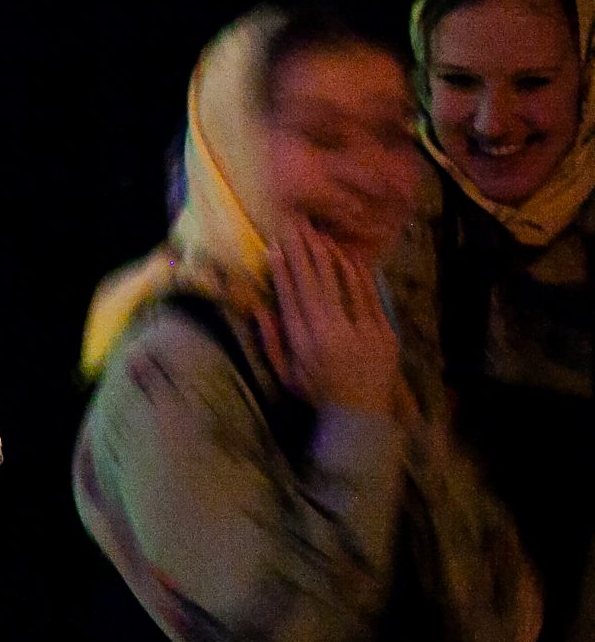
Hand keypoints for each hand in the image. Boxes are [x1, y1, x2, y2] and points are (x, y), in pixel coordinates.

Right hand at [257, 226, 400, 415]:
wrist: (359, 415)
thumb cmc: (316, 394)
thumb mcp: (284, 373)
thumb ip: (271, 341)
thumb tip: (257, 307)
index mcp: (305, 342)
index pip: (292, 296)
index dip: (283, 270)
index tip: (276, 246)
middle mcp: (332, 331)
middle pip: (316, 282)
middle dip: (304, 252)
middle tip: (296, 226)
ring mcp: (361, 329)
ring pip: (343, 283)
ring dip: (329, 255)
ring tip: (318, 234)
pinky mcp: (383, 330)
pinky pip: (369, 295)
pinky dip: (358, 273)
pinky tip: (348, 256)